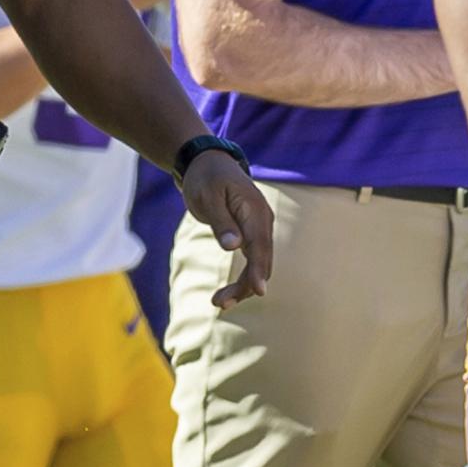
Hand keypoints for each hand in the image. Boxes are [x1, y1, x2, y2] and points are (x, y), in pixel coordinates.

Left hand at [181, 151, 271, 307]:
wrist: (206, 162)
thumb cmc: (205, 178)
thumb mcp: (207, 197)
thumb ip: (221, 222)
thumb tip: (234, 248)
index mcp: (254, 211)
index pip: (259, 246)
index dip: (258, 270)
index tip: (257, 291)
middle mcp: (262, 221)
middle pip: (261, 260)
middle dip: (246, 285)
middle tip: (219, 303)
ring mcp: (259, 228)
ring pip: (258, 263)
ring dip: (243, 285)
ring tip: (218, 303)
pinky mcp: (251, 233)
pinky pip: (252, 259)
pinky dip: (244, 276)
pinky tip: (230, 292)